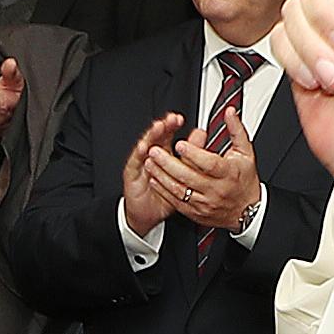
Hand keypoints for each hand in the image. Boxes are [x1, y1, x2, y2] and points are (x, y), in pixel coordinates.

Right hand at [118, 112, 191, 232]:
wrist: (149, 214)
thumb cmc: (166, 194)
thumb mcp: (182, 174)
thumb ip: (191, 153)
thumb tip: (202, 134)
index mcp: (164, 153)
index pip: (168, 134)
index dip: (173, 125)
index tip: (180, 118)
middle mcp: (151, 155)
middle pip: (157, 136)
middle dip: (164, 126)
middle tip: (172, 119)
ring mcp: (141, 163)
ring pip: (146, 145)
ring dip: (152, 135)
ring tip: (159, 127)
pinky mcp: (132, 173)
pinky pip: (135, 162)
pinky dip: (139, 154)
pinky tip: (145, 147)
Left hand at [152, 118, 261, 237]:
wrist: (246, 211)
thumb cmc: (245, 179)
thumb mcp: (245, 152)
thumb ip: (236, 130)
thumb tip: (229, 111)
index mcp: (228, 173)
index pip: (209, 163)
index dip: (193, 153)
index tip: (179, 143)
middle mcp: (216, 190)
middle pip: (189, 177)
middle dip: (169, 163)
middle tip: (154, 150)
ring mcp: (205, 203)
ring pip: (180, 190)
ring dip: (162, 176)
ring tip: (150, 163)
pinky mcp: (197, 213)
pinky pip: (177, 203)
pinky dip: (163, 191)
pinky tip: (154, 179)